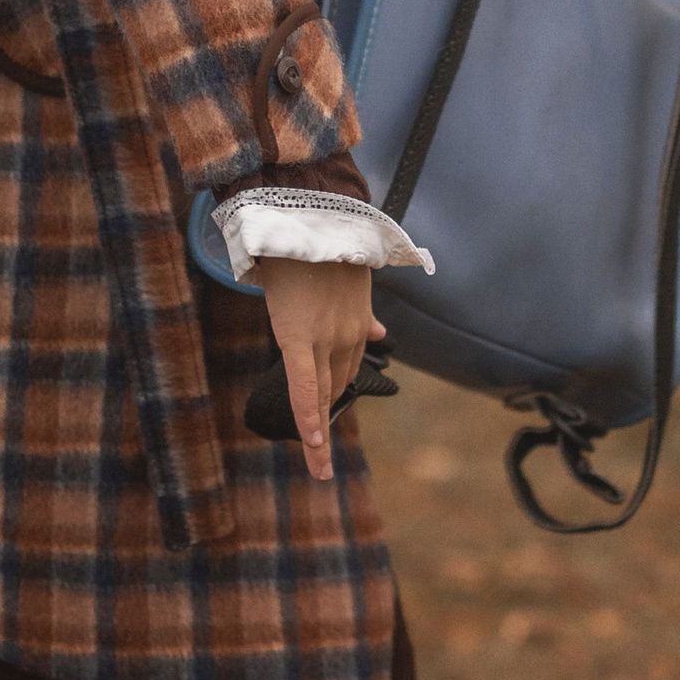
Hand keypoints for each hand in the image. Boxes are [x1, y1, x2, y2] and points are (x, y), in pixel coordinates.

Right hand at [254, 259, 385, 482]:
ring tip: (318, 464)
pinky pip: (305, 386)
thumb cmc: (318, 240)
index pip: (347, 366)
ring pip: (323, 394)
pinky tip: (313, 444)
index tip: (330, 415)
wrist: (307, 215)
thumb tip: (380, 333)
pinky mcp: (300, 338)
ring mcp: (326, 337)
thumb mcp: (352, 277)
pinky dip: (309, 416)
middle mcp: (348, 333)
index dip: (336, 391)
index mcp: (358, 321)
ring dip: (319, 430)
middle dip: (328, 418)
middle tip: (321, 452)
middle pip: (336, 385)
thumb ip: (362, 312)